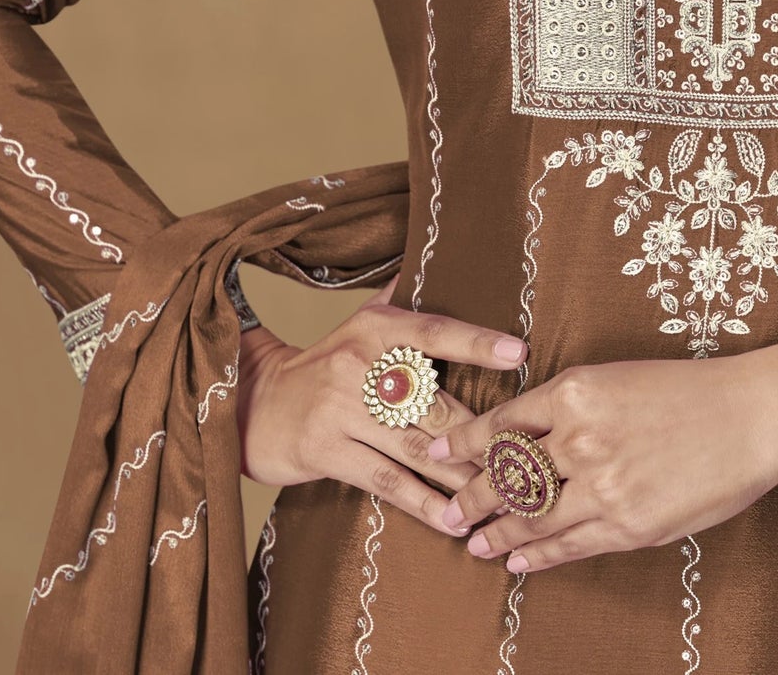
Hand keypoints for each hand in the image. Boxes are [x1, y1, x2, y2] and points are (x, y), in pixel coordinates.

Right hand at [234, 277, 527, 537]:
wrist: (254, 405)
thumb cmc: (324, 365)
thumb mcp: (357, 322)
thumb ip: (397, 297)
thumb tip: (433, 257)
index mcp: (375, 329)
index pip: (434, 332)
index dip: (477, 342)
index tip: (519, 353)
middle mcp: (359, 364)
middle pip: (434, 401)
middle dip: (481, 432)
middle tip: (523, 454)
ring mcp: (340, 410)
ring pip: (417, 446)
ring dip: (461, 474)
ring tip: (500, 493)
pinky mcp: (326, 451)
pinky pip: (387, 480)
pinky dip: (423, 503)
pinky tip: (451, 521)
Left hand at [423, 346, 777, 573]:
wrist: (753, 414)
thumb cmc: (691, 389)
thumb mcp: (619, 378)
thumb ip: (573, 406)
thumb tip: (529, 432)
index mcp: (576, 390)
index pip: (503, 423)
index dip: (465, 443)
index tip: (437, 454)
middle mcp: (580, 437)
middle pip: (507, 476)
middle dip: (471, 497)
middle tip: (446, 512)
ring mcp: (603, 486)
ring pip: (531, 516)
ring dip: (497, 534)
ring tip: (473, 544)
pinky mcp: (629, 524)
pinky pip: (569, 545)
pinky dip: (538, 555)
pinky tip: (517, 560)